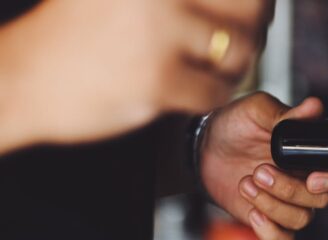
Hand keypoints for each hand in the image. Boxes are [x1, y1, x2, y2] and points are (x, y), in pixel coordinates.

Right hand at [0, 0, 271, 151]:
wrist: (24, 78)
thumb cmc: (79, 35)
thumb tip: (254, 4)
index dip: (255, 2)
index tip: (257, 11)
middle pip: (248, 10)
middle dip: (251, 32)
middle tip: (238, 44)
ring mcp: (157, 35)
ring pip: (236, 52)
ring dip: (233, 66)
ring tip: (209, 69)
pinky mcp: (157, 80)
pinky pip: (214, 92)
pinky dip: (209, 96)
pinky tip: (189, 91)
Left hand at [199, 92, 327, 239]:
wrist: (204, 149)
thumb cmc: (234, 126)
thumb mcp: (257, 111)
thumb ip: (286, 113)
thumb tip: (314, 107)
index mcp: (313, 154)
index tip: (313, 178)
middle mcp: (307, 180)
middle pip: (322, 199)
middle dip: (289, 189)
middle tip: (261, 170)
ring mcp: (290, 202)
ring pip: (302, 219)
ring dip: (272, 204)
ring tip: (247, 183)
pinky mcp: (271, 219)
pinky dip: (269, 231)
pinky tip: (253, 212)